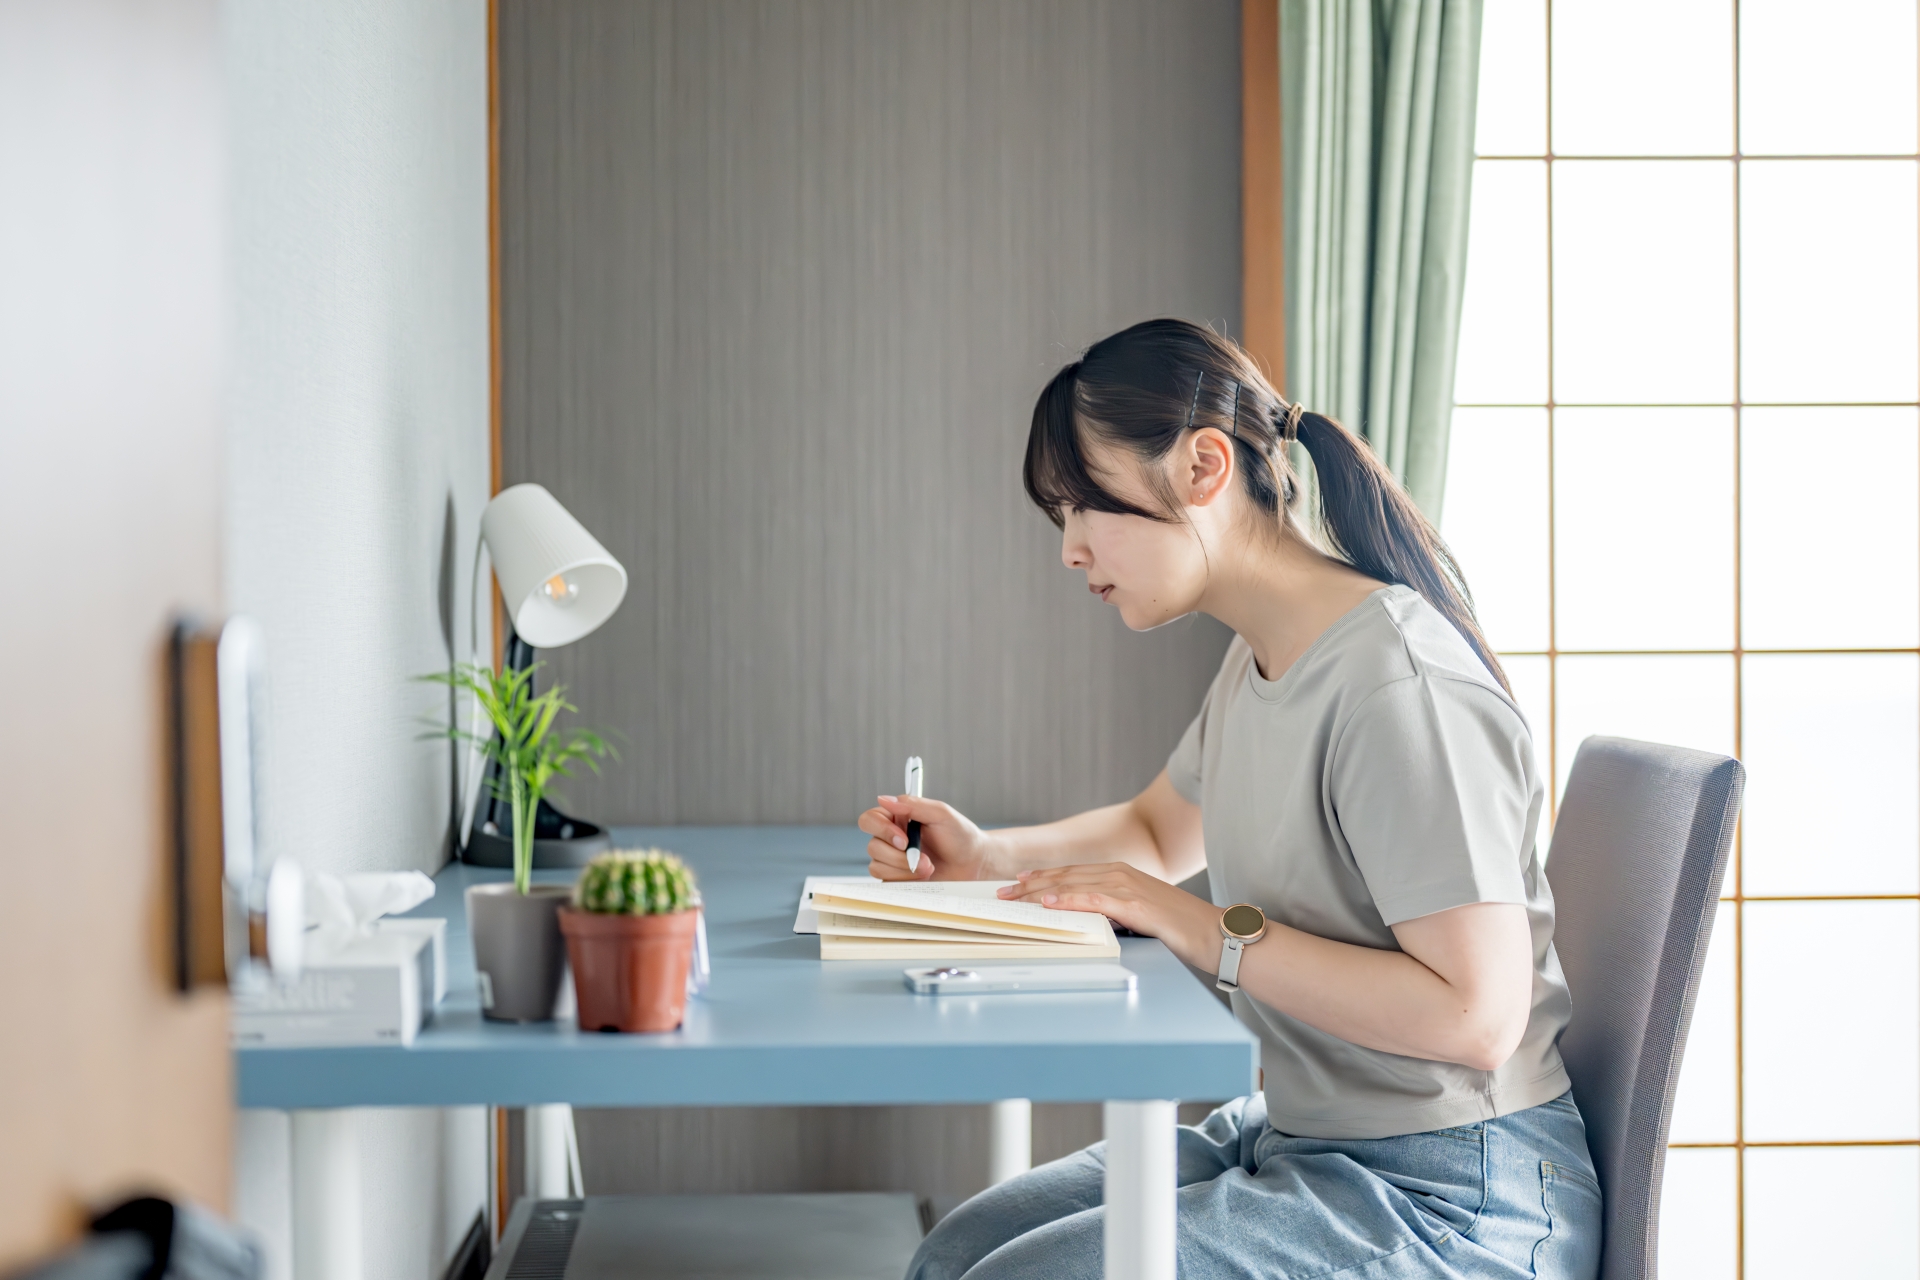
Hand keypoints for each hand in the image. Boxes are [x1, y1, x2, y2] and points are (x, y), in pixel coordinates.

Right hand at [857, 794, 998, 880]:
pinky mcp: (897, 879)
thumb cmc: (960, 836)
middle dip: (898, 855)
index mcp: (898, 818)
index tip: (903, 839)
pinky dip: (905, 879)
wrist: (974, 865)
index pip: (870, 820)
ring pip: (877, 866)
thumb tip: (884, 799)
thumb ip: (913, 804)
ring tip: (929, 867)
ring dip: (904, 869)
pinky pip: (886, 882)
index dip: (881, 830)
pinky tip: (923, 876)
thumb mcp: (941, 814)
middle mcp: (891, 839)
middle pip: (873, 846)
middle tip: (921, 857)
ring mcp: (892, 860)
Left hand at [996, 862, 1218, 962]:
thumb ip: (1113, 913)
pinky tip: (1050, 902)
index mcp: (1121, 875)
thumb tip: (1085, 921)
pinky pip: (1095, 899)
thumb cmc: (1180, 929)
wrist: (1214, 933)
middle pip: (1066, 876)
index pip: (1072, 873)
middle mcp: (1121, 874)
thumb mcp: (1139, 916)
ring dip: (1041, 890)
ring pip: (1074, 884)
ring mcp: (1128, 887)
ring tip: (1015, 897)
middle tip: (1003, 892)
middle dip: (1031, 884)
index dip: (1042, 877)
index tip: (1017, 882)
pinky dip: (1070, 899)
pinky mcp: (1135, 905)